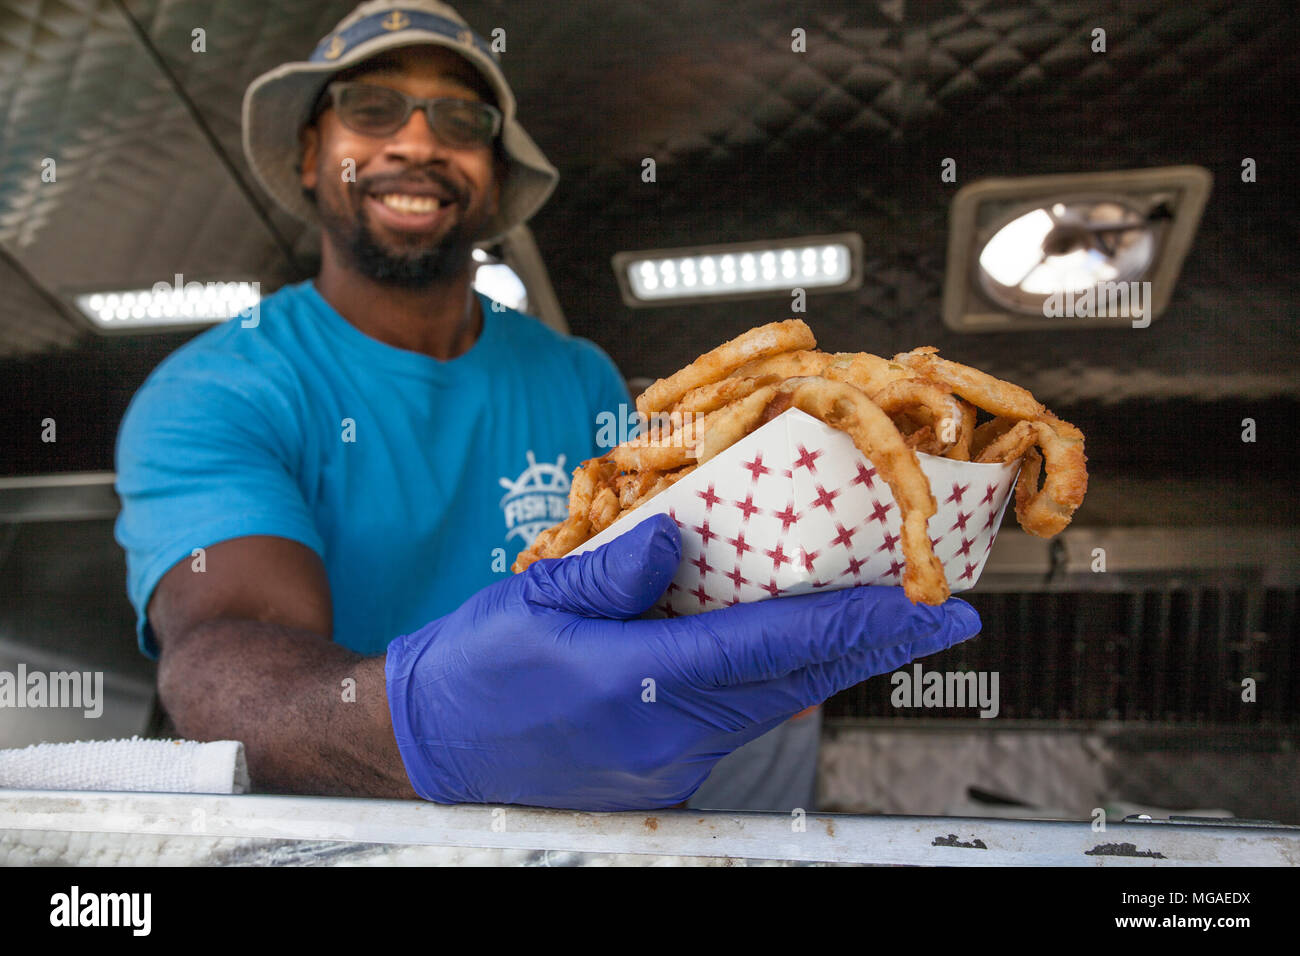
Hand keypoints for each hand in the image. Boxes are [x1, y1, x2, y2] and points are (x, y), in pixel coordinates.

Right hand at [386, 514, 980, 809]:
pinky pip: (740, 722)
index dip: (859, 623)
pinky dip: (779, 683)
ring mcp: (668, 763)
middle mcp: (666, 734)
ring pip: (774, 705)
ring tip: (880, 623)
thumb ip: (613, 569)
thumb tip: (679, 533)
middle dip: (875, 647)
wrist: (434, 745)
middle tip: (943, 618)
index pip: (773, 645)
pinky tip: (797, 654)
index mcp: (636, 681)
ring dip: (831, 663)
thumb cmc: (479, 663)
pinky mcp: (662, 773)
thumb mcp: (535, 599)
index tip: (929, 608)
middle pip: (796, 683)